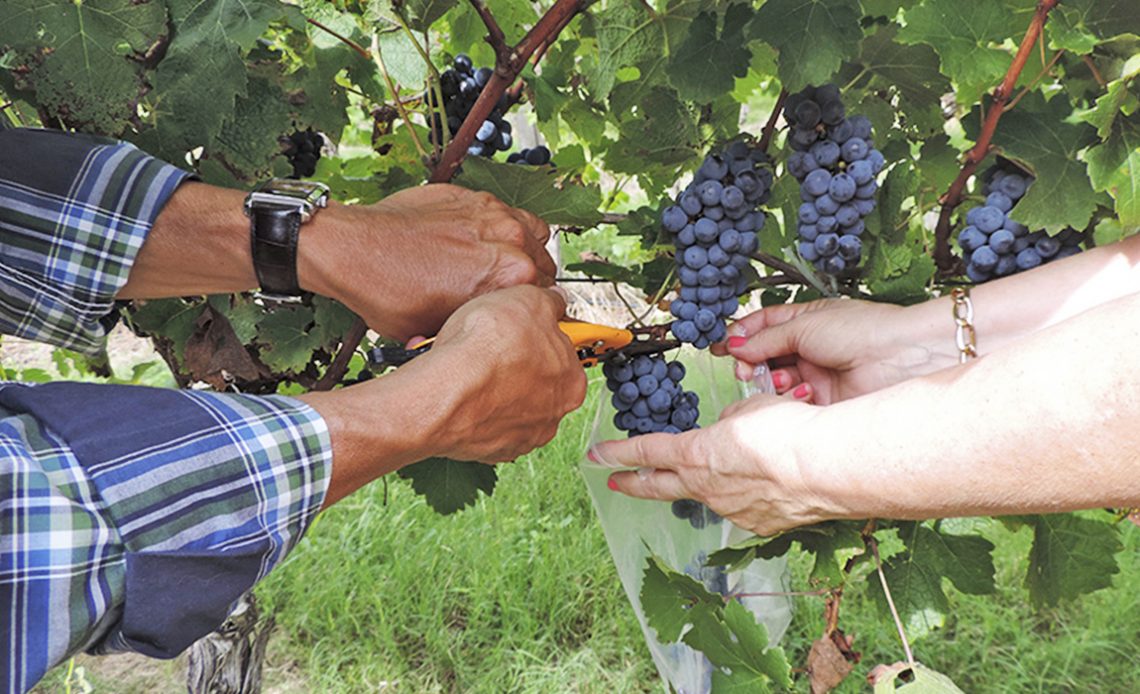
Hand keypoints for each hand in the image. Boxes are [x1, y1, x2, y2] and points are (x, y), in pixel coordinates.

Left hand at [301, 184, 555, 340]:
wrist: (352, 252)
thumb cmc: (388, 294)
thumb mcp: (439, 330)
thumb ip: (480, 323)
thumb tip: (493, 331)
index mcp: (511, 277)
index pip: (546, 296)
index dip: (531, 308)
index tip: (520, 311)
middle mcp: (510, 240)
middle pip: (544, 263)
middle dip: (530, 279)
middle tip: (506, 292)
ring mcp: (492, 212)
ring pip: (531, 233)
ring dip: (522, 249)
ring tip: (500, 265)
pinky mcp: (472, 196)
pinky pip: (505, 213)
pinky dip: (499, 228)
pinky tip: (479, 243)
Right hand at [302, 285, 585, 506]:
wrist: (445, 390)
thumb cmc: (487, 347)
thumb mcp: (527, 299)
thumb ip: (549, 302)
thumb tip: (556, 301)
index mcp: (570, 381)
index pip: (561, 353)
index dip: (536, 336)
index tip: (518, 330)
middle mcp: (552, 415)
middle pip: (536, 382)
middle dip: (514, 365)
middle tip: (489, 348)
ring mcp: (521, 436)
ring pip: (508, 406)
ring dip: (493, 389)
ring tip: (467, 369)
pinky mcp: (490, 450)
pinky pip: (485, 425)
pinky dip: (474, 411)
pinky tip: (459, 392)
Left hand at [590, 393, 836, 535]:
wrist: (828, 467)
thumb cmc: (790, 430)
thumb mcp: (751, 409)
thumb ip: (731, 422)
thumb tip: (729, 432)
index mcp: (697, 454)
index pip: (646, 452)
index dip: (618, 453)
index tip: (595, 455)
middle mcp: (707, 488)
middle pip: (660, 486)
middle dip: (634, 484)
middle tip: (615, 483)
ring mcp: (733, 510)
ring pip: (709, 495)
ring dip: (708, 484)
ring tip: (723, 470)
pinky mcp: (761, 525)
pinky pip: (745, 506)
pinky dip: (749, 494)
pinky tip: (767, 484)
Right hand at [715, 298, 951, 404]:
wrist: (900, 358)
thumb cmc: (862, 330)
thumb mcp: (805, 325)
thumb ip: (766, 338)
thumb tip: (735, 346)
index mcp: (806, 321)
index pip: (763, 326)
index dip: (741, 335)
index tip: (721, 346)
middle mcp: (809, 348)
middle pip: (765, 356)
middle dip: (751, 361)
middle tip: (744, 368)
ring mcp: (816, 375)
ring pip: (776, 381)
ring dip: (770, 380)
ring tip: (777, 379)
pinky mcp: (823, 402)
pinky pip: (793, 402)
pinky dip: (790, 399)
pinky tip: (800, 392)